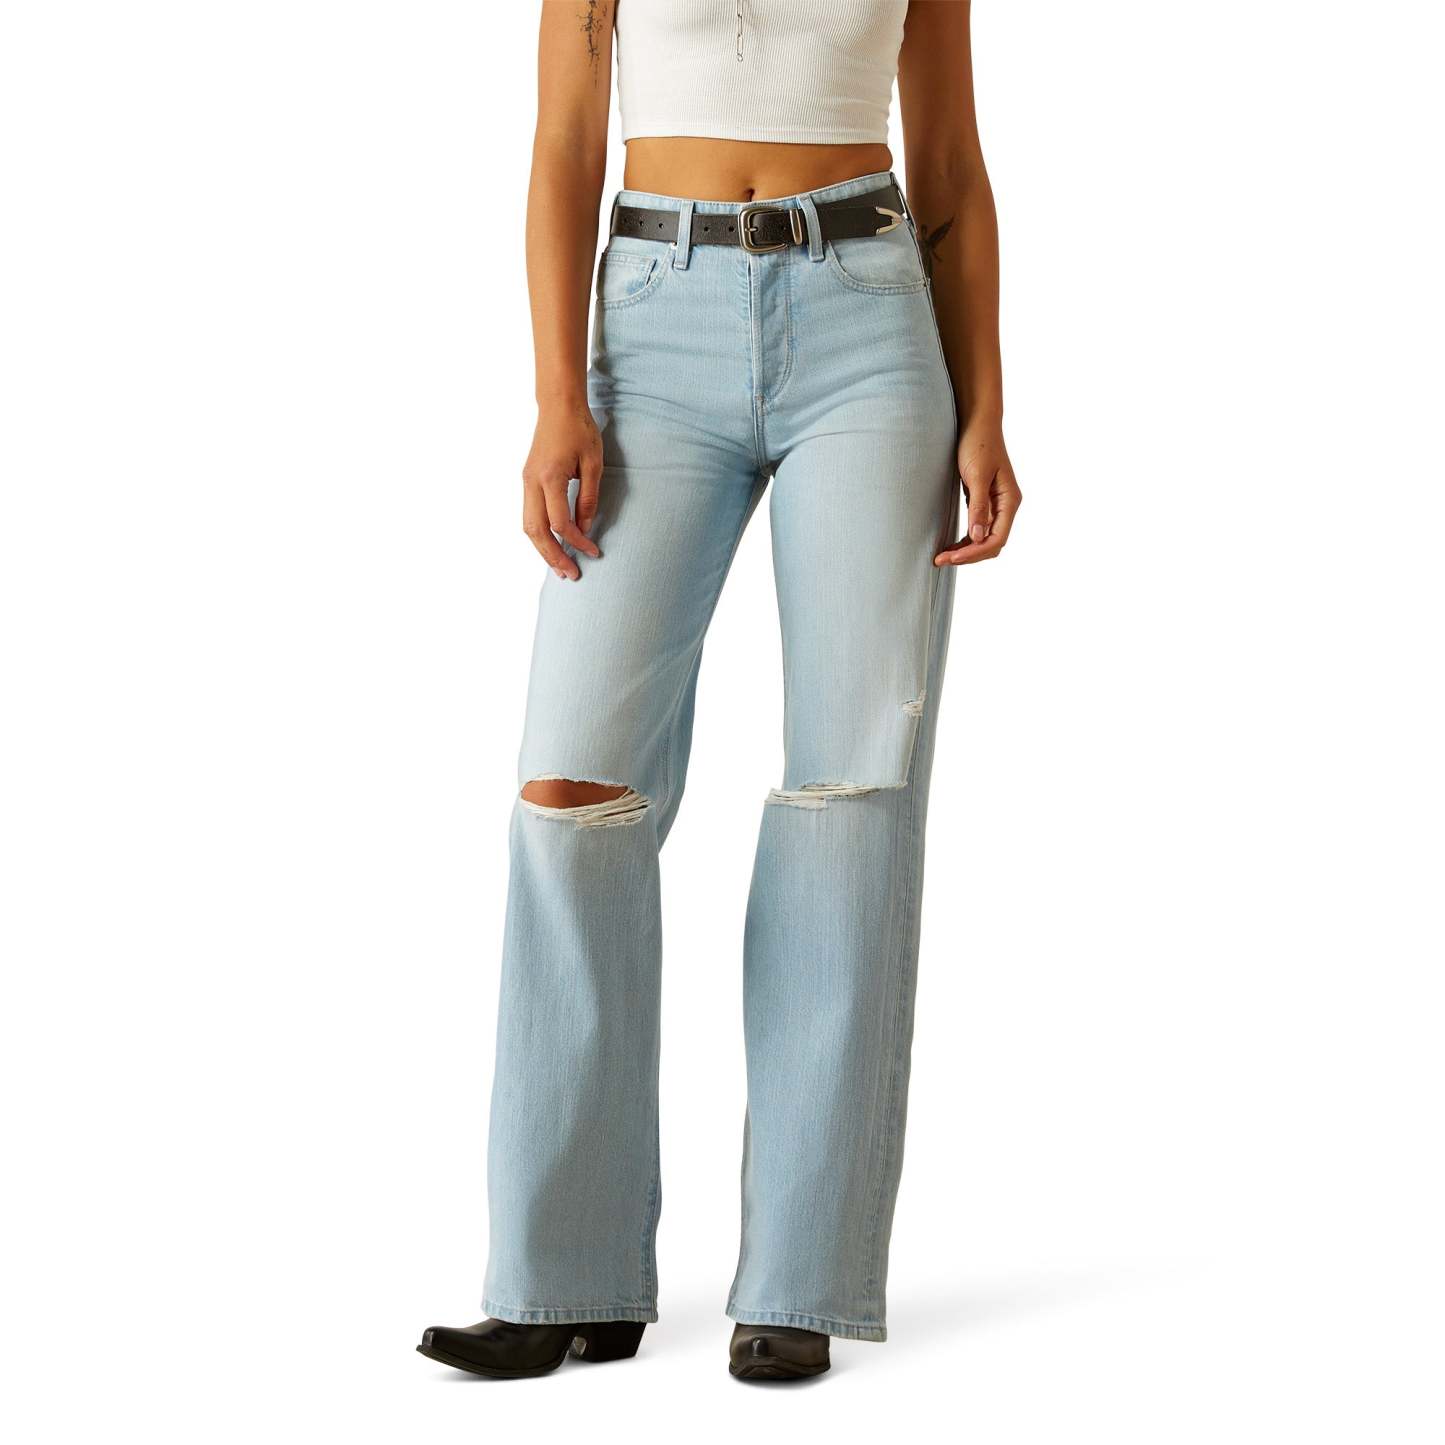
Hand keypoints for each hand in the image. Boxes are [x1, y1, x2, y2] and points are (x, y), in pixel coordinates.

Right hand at [522, 398, 602, 579]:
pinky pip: (529, 516)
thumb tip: (585, 528)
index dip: (577, 541)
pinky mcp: (527, 481)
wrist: (558, 406)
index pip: (560, 522)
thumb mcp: (593, 464)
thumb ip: (588, 497)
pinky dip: (539, 535)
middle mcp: (532, 482)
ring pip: (527, 526)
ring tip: (560, 568)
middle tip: (572, 576)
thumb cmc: (579, 430)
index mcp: (550, 477)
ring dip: (542, 550)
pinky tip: (552, 546)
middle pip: (536, 531)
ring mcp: (525, 482)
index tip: (593, 552)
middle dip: (553, 557)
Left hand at [934, 421, 1021, 566]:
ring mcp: (995, 505)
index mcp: (1010, 501)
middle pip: (991, 544)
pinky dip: (965, 540)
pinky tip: (950, 544)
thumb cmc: (978, 444)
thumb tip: (978, 536)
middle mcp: (1006, 506)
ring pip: (984, 539)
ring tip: (942, 556)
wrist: (976, 422)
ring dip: (965, 551)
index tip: (951, 557)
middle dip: (968, 555)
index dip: (975, 552)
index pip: (997, 539)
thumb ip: (978, 506)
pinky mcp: (983, 502)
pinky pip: (977, 528)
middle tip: (940, 560)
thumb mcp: (977, 475)